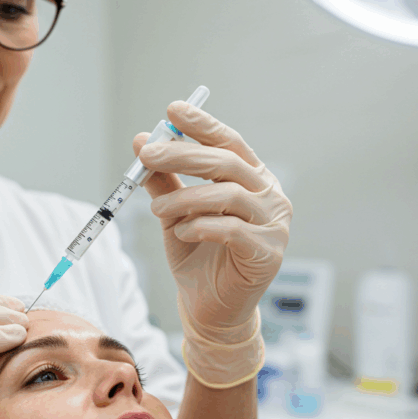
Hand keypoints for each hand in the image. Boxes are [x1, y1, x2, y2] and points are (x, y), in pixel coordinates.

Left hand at [133, 101, 292, 344]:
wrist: (210, 309)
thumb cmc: (197, 256)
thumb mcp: (174, 212)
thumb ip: (164, 179)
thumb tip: (142, 141)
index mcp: (252, 178)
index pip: (229, 142)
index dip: (202, 125)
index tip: (173, 110)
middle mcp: (269, 195)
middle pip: (227, 163)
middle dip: (184, 155)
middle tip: (148, 155)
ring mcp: (275, 223)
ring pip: (227, 195)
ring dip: (185, 197)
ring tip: (156, 209)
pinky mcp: (268, 252)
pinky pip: (231, 229)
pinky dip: (200, 226)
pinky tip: (180, 232)